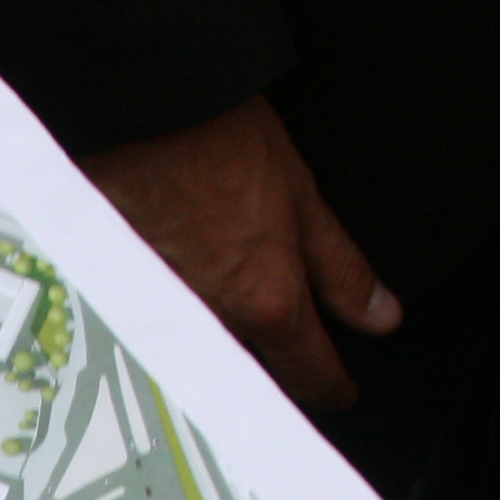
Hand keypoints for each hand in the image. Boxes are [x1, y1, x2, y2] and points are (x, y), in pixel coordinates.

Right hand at [82, 97, 399, 409]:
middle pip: (252, 365)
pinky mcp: (120, 291)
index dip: (332, 387)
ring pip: (205, 342)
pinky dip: (177, 304)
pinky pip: (160, 315)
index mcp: (266, 301)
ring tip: (227, 284)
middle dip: (274, 361)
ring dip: (224, 330)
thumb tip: (380, 314)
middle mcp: (212, 319)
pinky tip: (179, 266)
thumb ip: (341, 266)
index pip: (308, 373)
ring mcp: (162, 309)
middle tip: (288, 339)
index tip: (341, 390)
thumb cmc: (213, 138)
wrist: (133, 109)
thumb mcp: (301, 195)